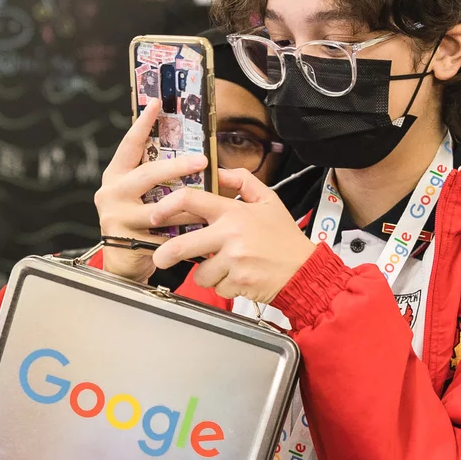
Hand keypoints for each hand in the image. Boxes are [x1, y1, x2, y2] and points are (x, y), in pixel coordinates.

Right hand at [94, 102, 210, 283]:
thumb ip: (157, 177)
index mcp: (116, 175)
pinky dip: (183, 231)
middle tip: (203, 160)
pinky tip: (199, 229)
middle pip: (147, 174)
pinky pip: (162, 232)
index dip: (142, 124)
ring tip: (208, 203)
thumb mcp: (143, 195)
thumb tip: (193, 155)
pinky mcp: (126, 238)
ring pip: (159, 207)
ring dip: (187, 206)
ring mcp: (115, 215)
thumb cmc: (139, 223)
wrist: (124, 262)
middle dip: (178, 166)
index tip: (156, 103)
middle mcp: (111, 191)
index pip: (130, 144)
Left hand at [148, 167, 316, 303]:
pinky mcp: (238, 282)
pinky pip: (217, 288)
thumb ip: (243, 182)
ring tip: (228, 267)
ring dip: (208, 274)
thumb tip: (219, 172)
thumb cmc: (284, 238)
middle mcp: (231, 234)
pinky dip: (224, 287)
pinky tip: (240, 278)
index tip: (156, 215)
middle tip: (160, 259)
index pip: (191, 200)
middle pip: (183, 245)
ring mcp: (234, 260)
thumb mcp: (269, 201)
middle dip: (165, 255)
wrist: (304, 271)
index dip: (167, 206)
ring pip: (201, 272)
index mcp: (234, 211)